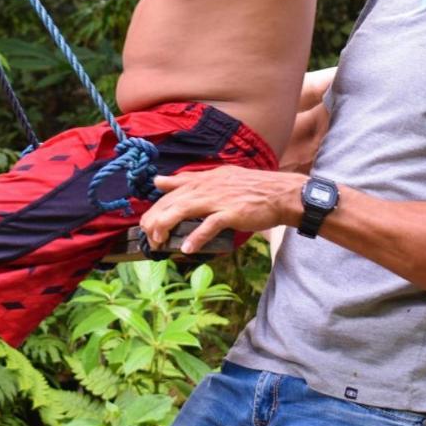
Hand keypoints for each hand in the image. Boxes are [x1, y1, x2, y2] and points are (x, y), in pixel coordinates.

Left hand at [140, 166, 304, 253]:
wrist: (280, 192)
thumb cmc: (250, 187)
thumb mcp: (217, 176)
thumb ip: (187, 179)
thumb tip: (158, 181)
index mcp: (202, 179)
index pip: (170, 192)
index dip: (154, 208)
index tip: (145, 223)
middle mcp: (206, 187)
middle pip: (171, 202)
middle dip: (154, 220)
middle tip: (147, 237)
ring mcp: (218, 199)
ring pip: (183, 210)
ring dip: (167, 226)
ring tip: (158, 242)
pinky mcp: (232, 212)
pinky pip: (210, 225)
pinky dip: (197, 237)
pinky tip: (187, 248)